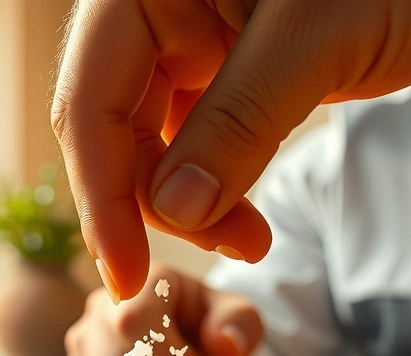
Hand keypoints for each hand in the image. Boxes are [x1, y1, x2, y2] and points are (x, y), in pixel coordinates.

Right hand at [53, 0, 410, 299]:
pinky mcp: (234, 67)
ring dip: (189, 203)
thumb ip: (239, 122)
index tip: (125, 273)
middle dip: (150, 203)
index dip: (101, 190)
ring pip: (155, 140)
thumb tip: (172, 211)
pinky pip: (198, 140)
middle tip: (211, 255)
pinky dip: (217, 186)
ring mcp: (197, 35)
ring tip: (251, 239)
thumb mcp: (320, 42)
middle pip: (113, 123)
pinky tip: (249, 217)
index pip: (90, 94)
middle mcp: (163, 4)